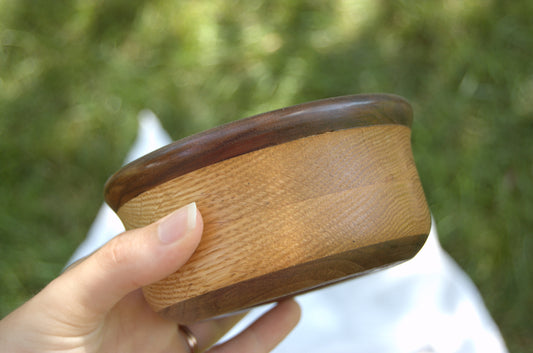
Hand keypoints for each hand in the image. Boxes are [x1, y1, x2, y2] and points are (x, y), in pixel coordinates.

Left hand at [0, 203, 299, 351]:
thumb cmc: (28, 352)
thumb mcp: (70, 299)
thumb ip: (126, 260)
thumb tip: (192, 215)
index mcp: (127, 279)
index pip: (173, 241)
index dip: (204, 219)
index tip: (239, 195)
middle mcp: (156, 309)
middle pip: (209, 276)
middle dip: (241, 254)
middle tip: (277, 227)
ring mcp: (174, 344)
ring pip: (229, 313)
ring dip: (262, 291)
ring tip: (295, 264)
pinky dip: (264, 335)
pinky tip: (288, 311)